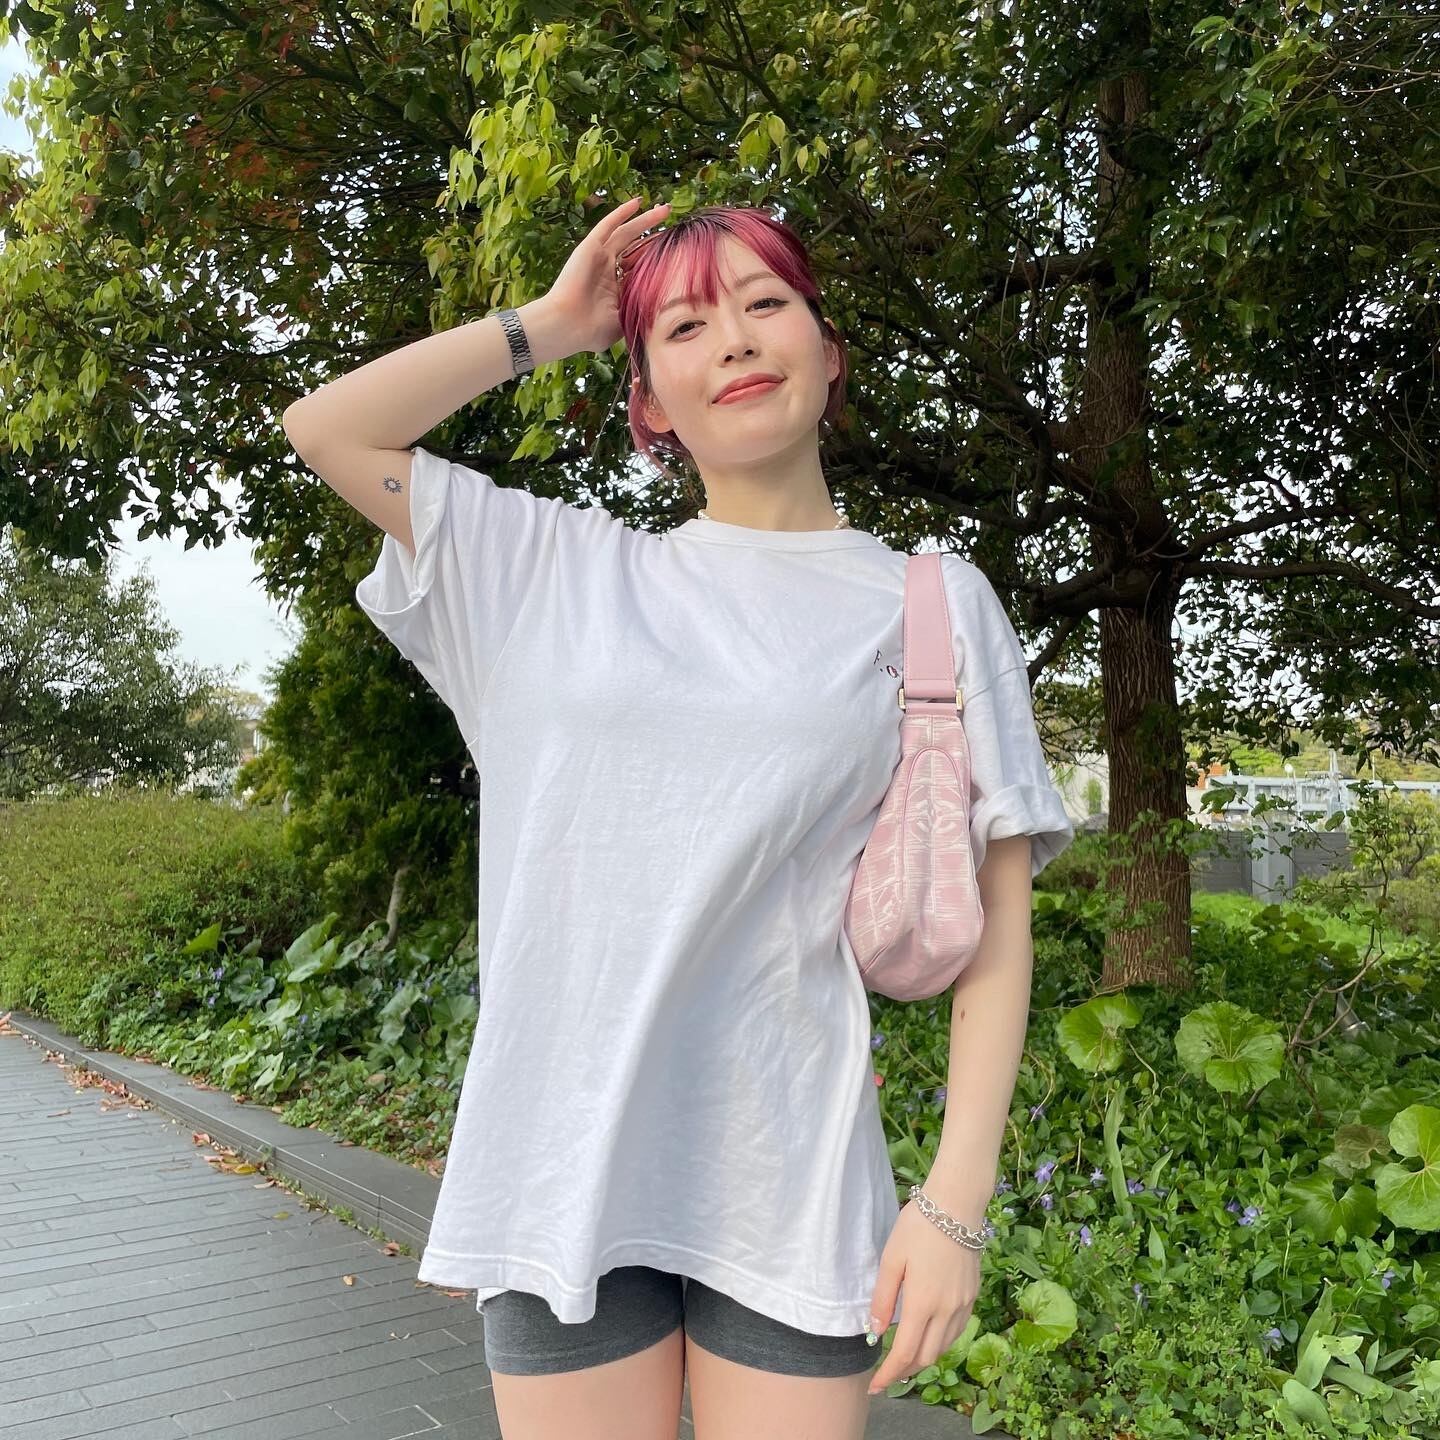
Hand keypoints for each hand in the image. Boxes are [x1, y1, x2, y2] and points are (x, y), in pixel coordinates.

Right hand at [544, 194, 670, 357]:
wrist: (569, 326)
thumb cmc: (593, 330)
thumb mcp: (625, 320)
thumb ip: (642, 310)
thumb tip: (666, 312)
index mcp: (616, 288)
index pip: (640, 267)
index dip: (657, 258)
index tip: (678, 251)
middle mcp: (608, 269)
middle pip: (636, 246)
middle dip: (654, 234)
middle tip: (673, 223)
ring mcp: (599, 257)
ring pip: (626, 232)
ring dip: (645, 219)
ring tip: (666, 209)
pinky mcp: (590, 248)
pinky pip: (608, 225)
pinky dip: (621, 213)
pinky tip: (637, 202)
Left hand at [865, 1195, 980, 1396]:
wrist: (957, 1205)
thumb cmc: (918, 1227)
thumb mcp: (891, 1258)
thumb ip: (883, 1298)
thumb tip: (877, 1332)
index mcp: (923, 1303)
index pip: (905, 1353)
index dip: (889, 1374)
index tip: (875, 1386)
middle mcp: (947, 1311)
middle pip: (927, 1357)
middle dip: (905, 1371)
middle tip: (886, 1374)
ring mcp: (963, 1305)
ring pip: (944, 1347)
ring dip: (923, 1359)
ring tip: (904, 1358)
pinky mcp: (972, 1296)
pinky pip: (956, 1331)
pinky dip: (940, 1343)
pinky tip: (927, 1335)